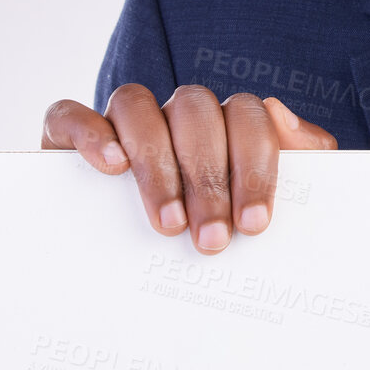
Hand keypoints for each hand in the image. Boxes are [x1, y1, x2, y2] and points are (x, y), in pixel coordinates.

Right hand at [41, 86, 336, 252]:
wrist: (134, 264)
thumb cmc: (220, 223)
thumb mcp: (266, 198)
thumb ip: (300, 155)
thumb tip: (280, 112)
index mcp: (226, 121)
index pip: (247, 115)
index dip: (253, 166)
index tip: (253, 224)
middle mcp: (176, 113)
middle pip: (195, 111)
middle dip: (208, 177)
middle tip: (211, 238)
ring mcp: (124, 120)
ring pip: (137, 105)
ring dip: (156, 163)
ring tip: (169, 223)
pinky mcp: (69, 137)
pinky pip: (71, 114)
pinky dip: (91, 133)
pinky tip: (111, 168)